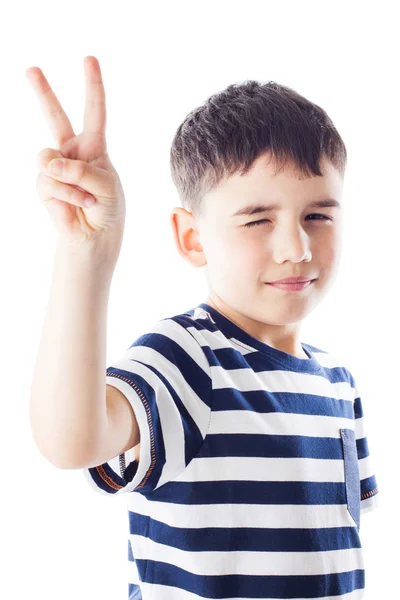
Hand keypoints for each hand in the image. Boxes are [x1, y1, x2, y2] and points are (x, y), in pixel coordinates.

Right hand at [26, 56, 125, 256]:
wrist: (95, 239)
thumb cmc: (108, 210)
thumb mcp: (107, 186)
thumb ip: (81, 170)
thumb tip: (49, 163)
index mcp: (95, 147)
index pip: (94, 112)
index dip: (92, 86)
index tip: (89, 58)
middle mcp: (72, 152)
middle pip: (55, 116)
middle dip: (43, 92)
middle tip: (31, 68)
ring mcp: (55, 169)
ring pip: (47, 158)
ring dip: (69, 182)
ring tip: (86, 198)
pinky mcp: (44, 186)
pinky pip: (47, 182)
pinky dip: (65, 195)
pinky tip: (76, 206)